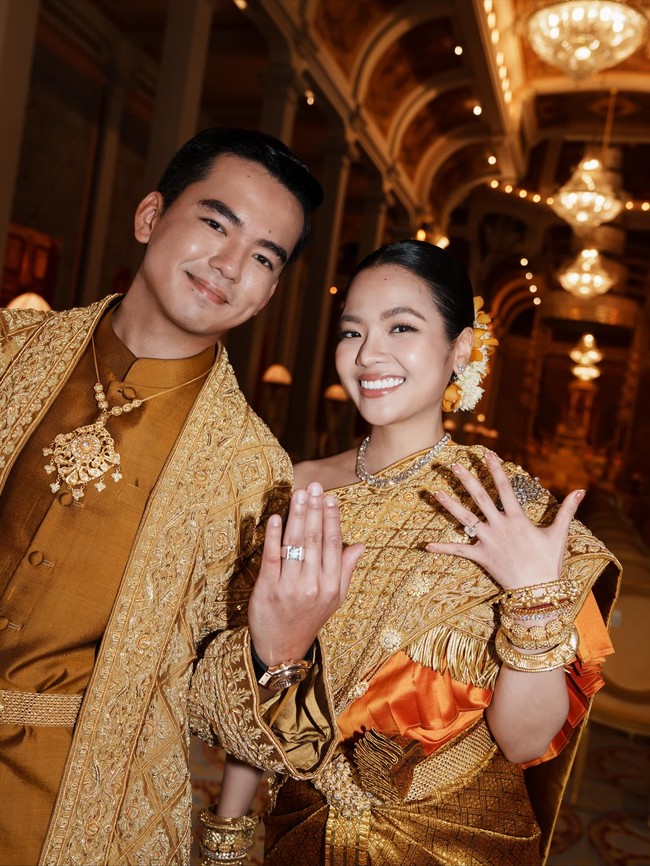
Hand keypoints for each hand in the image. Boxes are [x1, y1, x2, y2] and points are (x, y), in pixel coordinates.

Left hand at [248, 482, 364, 664]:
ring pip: (295, 544)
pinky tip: (276, 518)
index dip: (331, 519)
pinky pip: (272, 557)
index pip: (333, 544)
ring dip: (296, 516)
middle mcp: (313, 585)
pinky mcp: (268, 588)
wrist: (282, 648)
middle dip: (314, 510)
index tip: (330, 497)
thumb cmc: (309, 619)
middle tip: (314, 486)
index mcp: (332, 585)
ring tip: (298, 494)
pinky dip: (273, 536)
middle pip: (314, 539)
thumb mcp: (334, 598)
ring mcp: (290, 586)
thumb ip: (346, 570)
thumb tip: (360, 545)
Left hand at [425, 450, 584, 590]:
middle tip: (453, 465)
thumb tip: (582, 490)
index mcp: (517, 518)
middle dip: (467, 480)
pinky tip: (426, 545)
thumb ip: (568, 510)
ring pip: (465, 519)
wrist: (539, 590)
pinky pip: (459, 551)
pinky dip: (443, 548)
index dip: (496, 469)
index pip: (505, 488)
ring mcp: (489, 541)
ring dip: (450, 505)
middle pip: (480, 498)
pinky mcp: (481, 557)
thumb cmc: (549, 562)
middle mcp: (500, 526)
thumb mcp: (559, 534)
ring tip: (435, 491)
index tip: (487, 454)